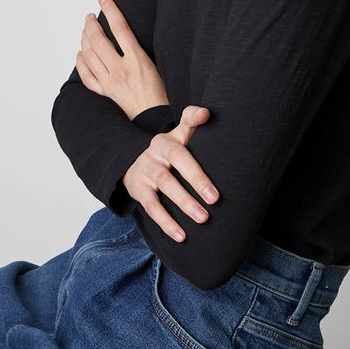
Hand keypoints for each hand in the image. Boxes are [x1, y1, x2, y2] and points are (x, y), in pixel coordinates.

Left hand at [76, 0, 168, 119]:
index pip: (120, 27)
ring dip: (84, 39)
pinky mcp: (105, 93)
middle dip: (92, 24)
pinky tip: (80, 54)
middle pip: (98, 39)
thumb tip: (132, 35)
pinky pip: (86, 75)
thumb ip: (143, 52)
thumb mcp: (159, 67)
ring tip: (85, 29)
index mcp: (138, 60)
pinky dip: (81, 62)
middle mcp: (120, 70)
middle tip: (91, 16)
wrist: (155, 121)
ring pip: (89, 55)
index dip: (110, 9)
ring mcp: (110, 82)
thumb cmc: (161, 96)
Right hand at [122, 105, 218, 241]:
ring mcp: (146, 169)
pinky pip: (151, 206)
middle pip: (177, 158)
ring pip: (165, 184)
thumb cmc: (169, 154)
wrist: (134, 166)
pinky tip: (181, 235)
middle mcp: (156, 150)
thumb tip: (207, 112)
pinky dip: (166, 222)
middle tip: (215, 198)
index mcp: (170, 137)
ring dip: (184, 202)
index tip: (206, 115)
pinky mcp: (138, 189)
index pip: (184, 124)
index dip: (194, 117)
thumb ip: (193, 124)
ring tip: (203, 218)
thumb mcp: (180, 138)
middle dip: (196, 178)